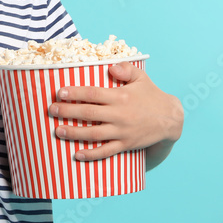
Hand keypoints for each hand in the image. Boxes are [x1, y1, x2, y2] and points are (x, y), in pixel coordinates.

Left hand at [47, 61, 183, 161]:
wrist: (170, 119)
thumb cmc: (151, 95)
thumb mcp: (141, 77)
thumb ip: (125, 69)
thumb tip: (110, 67)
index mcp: (120, 96)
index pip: (92, 94)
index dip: (74, 93)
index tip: (59, 92)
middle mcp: (119, 114)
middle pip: (88, 114)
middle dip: (67, 112)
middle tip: (51, 110)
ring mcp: (122, 131)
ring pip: (93, 134)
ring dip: (74, 133)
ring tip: (58, 131)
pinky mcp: (125, 144)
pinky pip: (106, 151)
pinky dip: (91, 154)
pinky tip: (77, 154)